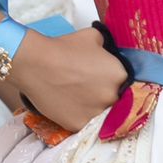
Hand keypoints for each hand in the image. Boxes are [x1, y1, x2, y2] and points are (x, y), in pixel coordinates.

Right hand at [11, 27, 130, 133]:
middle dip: (104, 95)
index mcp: (120, 75)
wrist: (36, 64)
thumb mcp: (93, 36)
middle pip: (116, 101)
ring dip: (92, 107)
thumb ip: (108, 45)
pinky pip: (84, 124)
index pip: (126, 83)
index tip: (103, 80)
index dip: (114, 82)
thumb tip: (111, 49)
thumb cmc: (63, 48)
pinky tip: (69, 105)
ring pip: (101, 115)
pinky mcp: (79, 125)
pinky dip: (78, 116)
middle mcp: (112, 96)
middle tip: (87, 87)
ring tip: (76, 96)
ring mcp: (96, 113)